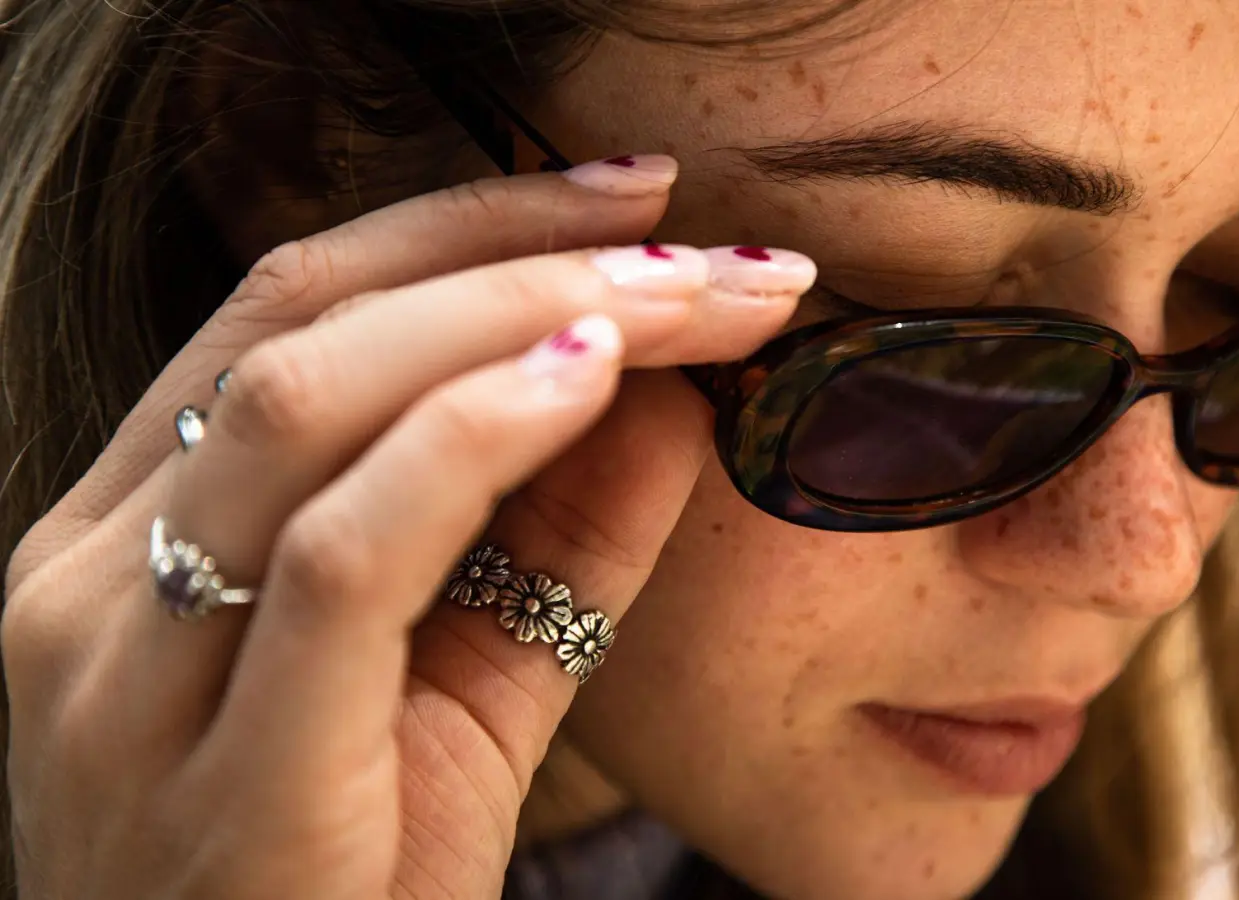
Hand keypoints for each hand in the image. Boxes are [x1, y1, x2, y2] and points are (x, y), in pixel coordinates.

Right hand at [2, 157, 810, 899]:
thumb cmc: (356, 884)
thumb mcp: (471, 683)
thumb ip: (555, 537)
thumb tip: (665, 385)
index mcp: (129, 536)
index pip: (287, 310)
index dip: (465, 222)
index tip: (634, 199)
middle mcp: (92, 582)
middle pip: (304, 325)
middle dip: (521, 251)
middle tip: (700, 245)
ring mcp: (130, 679)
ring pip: (308, 404)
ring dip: (524, 317)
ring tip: (683, 298)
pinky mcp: (225, 780)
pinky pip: (344, 557)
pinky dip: (471, 440)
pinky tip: (591, 379)